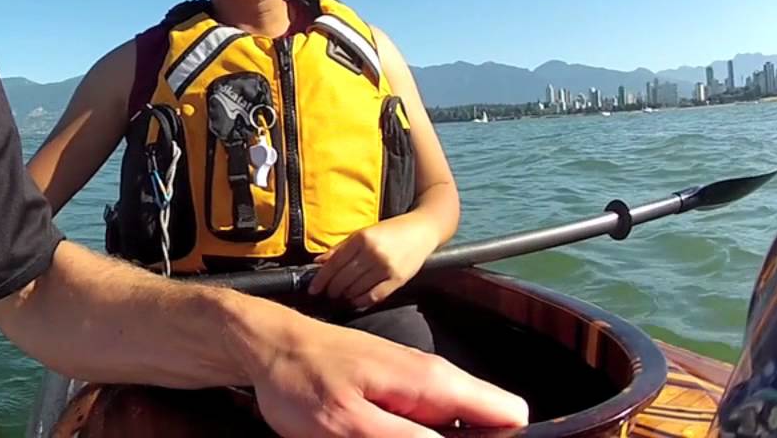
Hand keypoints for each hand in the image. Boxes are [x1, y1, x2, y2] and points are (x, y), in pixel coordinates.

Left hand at [250, 315, 528, 436]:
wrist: (267, 347)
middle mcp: (431, 381)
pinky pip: (417, 426)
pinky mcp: (392, 395)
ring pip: (448, 430)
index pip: (509, 414)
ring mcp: (412, 387)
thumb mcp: (349, 424)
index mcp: (432, 383)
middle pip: (481, 428)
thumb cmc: (300, 378)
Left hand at [308, 215, 438, 308]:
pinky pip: (374, 296)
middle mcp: (373, 253)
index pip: (334, 263)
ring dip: (346, 295)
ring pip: (357, 289)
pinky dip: (362, 301)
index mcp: (362, 238)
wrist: (422, 230)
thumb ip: (341, 248)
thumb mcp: (363, 233)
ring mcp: (386, 267)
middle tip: (328, 293)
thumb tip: (318, 262)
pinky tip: (356, 300)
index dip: (321, 279)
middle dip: (332, 289)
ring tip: (341, 295)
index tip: (313, 289)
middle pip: (344, 278)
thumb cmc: (390, 231)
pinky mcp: (398, 279)